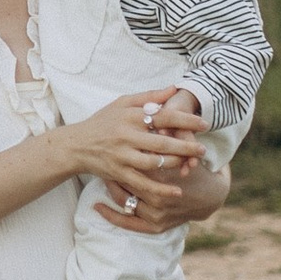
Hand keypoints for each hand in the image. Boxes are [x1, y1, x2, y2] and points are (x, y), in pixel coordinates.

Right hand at [61, 88, 204, 216]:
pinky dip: (160, 188)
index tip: (204, 124)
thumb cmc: (103, 121)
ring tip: (191, 164)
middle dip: (186, 146)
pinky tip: (176, 191)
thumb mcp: (122, 103)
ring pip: (154, 163)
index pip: (163, 117)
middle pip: (162, 142)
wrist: (76, 145)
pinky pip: (143, 183)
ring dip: (175, 164)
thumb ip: (149, 96)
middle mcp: (126, 136)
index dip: (185, 121)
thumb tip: (174, 88)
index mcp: (130, 116)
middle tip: (203, 149)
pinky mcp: (118, 173)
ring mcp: (122, 156)